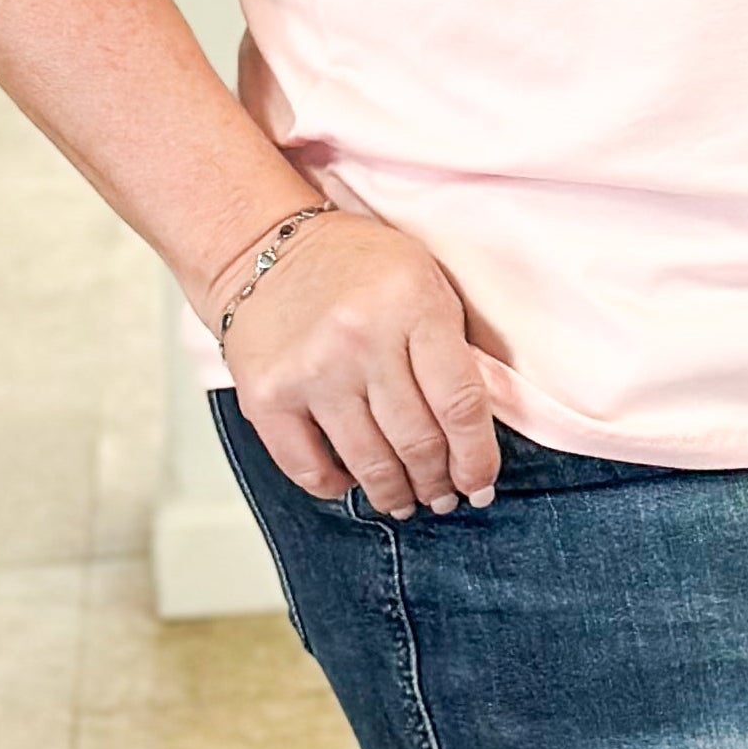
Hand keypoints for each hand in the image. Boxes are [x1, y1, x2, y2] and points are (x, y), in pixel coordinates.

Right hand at [208, 210, 499, 516]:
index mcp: (413, 305)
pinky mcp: (267, 397)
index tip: (482, 485)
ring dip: (396, 493)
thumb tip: (473, 430)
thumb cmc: (356, 264)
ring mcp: (311, 372)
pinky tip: (352, 484)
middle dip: (439, 482)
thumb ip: (451, 346)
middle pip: (417, 440)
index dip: (477, 457)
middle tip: (447, 497)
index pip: (460, 403)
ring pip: (368, 462)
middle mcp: (362, 340)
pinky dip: (336, 486)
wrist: (265, 247)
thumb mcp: (425, 281)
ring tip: (409, 501)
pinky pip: (308, 467)